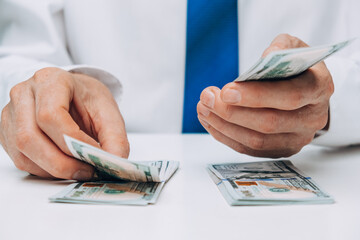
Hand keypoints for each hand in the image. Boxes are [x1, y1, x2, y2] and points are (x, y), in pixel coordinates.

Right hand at [0, 67, 128, 179]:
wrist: (73, 94)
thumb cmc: (87, 99)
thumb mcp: (108, 111)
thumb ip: (115, 137)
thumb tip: (115, 162)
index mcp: (50, 80)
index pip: (50, 115)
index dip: (72, 141)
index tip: (94, 156)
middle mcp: (24, 94)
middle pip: (30, 137)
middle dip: (62, 163)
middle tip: (88, 171)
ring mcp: (11, 113)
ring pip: (23, 152)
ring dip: (53, 170)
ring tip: (79, 170)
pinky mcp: (7, 132)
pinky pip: (21, 160)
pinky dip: (45, 171)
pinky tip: (65, 167)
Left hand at [197, 34, 333, 157]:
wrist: (307, 93)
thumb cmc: (296, 68)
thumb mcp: (294, 48)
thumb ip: (281, 48)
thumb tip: (265, 59)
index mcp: (319, 88)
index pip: (290, 96)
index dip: (256, 96)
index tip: (226, 91)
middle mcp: (312, 118)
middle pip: (269, 122)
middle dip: (232, 112)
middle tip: (207, 98)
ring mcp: (297, 138)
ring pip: (257, 141)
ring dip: (224, 126)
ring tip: (203, 108)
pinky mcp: (281, 150)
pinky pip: (250, 149)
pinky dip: (225, 136)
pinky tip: (210, 121)